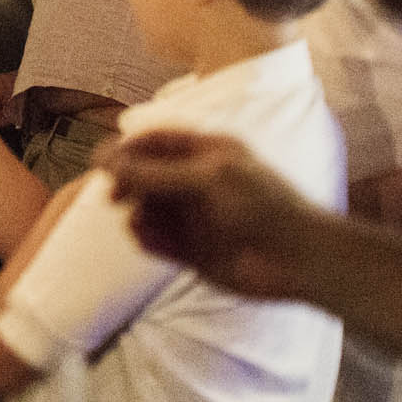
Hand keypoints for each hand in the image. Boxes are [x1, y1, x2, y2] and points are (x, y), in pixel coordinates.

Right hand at [103, 129, 314, 301]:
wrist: (300, 260)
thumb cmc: (263, 206)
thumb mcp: (207, 178)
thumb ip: (154, 172)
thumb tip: (105, 162)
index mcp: (207, 153)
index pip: (156, 141)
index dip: (127, 148)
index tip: (100, 161)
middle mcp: (198, 182)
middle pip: (146, 175)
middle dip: (127, 183)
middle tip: (113, 196)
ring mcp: (195, 216)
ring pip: (149, 209)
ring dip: (137, 213)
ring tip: (138, 222)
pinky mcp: (193, 249)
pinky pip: (157, 240)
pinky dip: (147, 238)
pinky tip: (147, 240)